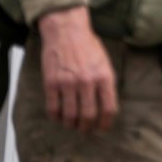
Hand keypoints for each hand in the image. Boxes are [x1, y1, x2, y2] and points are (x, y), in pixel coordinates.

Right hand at [37, 6, 117, 133]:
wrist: (67, 31)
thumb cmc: (88, 46)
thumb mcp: (105, 63)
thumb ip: (106, 83)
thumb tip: (107, 106)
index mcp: (105, 76)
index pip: (109, 108)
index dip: (106, 123)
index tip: (102, 128)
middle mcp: (88, 81)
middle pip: (89, 115)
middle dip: (87, 127)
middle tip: (85, 130)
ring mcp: (68, 83)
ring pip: (70, 115)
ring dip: (71, 124)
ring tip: (72, 124)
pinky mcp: (52, 83)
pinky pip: (53, 108)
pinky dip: (56, 116)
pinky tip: (58, 116)